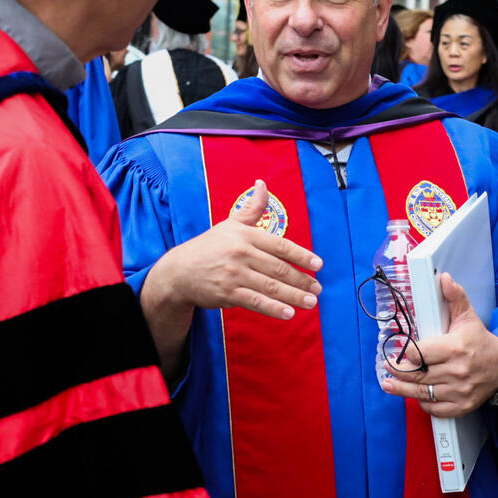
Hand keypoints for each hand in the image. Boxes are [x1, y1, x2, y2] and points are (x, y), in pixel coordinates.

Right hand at [141, 179, 321, 377]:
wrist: (179, 271)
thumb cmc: (209, 247)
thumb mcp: (230, 224)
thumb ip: (252, 208)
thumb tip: (263, 184)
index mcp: (245, 235)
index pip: (280, 245)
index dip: (301, 255)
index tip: (318, 264)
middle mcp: (241, 253)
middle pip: (278, 268)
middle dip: (302, 279)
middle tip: (318, 288)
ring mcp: (234, 274)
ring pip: (270, 286)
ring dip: (294, 296)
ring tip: (311, 302)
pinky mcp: (227, 293)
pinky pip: (255, 302)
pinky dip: (273, 308)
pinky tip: (289, 313)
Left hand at [380, 271, 497, 417]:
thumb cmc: (481, 342)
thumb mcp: (468, 317)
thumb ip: (454, 297)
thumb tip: (444, 279)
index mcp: (456, 348)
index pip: (421, 354)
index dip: (406, 355)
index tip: (395, 354)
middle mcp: (458, 371)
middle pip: (418, 375)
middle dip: (399, 372)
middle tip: (388, 368)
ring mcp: (460, 391)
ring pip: (423, 393)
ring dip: (403, 390)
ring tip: (389, 384)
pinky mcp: (462, 405)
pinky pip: (436, 408)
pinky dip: (424, 403)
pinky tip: (416, 395)